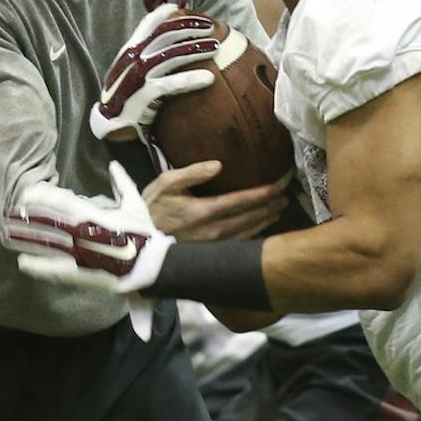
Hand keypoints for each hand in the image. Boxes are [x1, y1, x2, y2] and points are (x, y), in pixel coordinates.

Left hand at [3, 163, 169, 293]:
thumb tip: (113, 165)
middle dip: (28, 217)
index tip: (27, 193)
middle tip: (11, 213)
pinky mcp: (80, 274)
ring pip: (47, 244)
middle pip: (48, 222)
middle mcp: (81, 234)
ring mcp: (79, 255)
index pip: (62, 202)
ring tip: (9, 235)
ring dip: (27, 239)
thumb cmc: (143, 236)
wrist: (151, 267)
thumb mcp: (135, 206)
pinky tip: (23, 263)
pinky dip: (38, 267)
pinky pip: (54, 270)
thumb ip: (122, 184)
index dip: (42, 197)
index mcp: (93, 216)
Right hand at [90, 4, 222, 140]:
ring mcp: (138, 75)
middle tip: (210, 27)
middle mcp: (133, 58)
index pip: (149, 24)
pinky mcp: (144, 94)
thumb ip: (144, 55)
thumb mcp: (129, 70)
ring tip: (216, 47)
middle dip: (189, 27)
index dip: (168, 13)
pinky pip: (172, 83)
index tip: (185, 7)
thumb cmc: (125, 95)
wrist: (109, 123)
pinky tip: (209, 78)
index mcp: (129, 50)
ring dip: (196, 49)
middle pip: (165, 34)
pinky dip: (191, 79)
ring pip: (172, 55)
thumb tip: (166, 44)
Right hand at [144, 160, 289, 240]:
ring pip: (246, 234)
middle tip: (285, 198)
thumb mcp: (164, 184)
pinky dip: (252, 237)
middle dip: (268, 208)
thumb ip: (192, 172)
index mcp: (202, 211)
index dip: (261, 194)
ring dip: (264, 222)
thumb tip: (218, 165)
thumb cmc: (149, 209)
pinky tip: (259, 230)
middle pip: (248, 218)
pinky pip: (236, 245)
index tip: (278, 186)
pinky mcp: (208, 256)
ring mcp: (211, 246)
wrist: (135, 241)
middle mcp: (211, 231)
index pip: (240, 201)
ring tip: (278, 213)